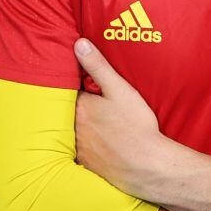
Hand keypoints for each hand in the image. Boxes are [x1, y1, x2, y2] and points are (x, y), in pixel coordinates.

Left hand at [73, 38, 162, 193]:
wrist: (146, 166)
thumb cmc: (136, 126)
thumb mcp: (120, 90)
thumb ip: (98, 66)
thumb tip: (78, 43)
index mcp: (79, 107)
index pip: (66, 90)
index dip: (71, 85)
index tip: (76, 80)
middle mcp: (72, 128)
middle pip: (64, 112)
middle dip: (70, 105)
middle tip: (84, 101)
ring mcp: (77, 148)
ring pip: (68, 131)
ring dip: (73, 126)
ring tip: (88, 121)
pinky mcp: (84, 164)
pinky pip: (75, 151)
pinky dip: (80, 145)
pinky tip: (93, 144)